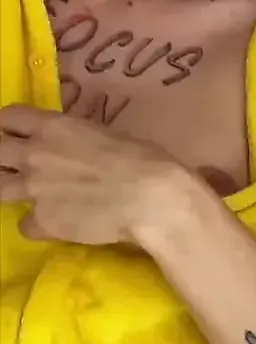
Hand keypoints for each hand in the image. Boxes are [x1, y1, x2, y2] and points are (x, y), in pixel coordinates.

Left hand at [0, 105, 192, 245]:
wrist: (153, 199)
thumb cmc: (145, 160)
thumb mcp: (108, 136)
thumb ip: (79, 140)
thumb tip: (76, 149)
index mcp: (54, 127)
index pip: (8, 117)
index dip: (8, 126)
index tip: (15, 134)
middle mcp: (34, 154)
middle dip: (2, 158)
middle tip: (16, 166)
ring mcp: (33, 189)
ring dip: (10, 191)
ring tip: (31, 196)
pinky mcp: (42, 221)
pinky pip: (25, 225)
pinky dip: (38, 226)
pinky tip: (57, 225)